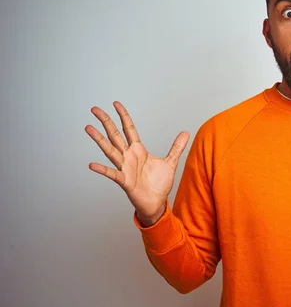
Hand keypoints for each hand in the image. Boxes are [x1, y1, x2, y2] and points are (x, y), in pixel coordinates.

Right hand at [85, 102, 189, 225]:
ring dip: (99, 140)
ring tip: (88, 128)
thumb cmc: (159, 184)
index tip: (115, 104)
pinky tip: (92, 164)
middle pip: (115, 135)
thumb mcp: (170, 162)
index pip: (129, 129)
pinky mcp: (125, 181)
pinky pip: (112, 174)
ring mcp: (125, 168)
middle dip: (106, 122)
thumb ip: (177, 147)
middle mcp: (129, 157)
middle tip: (95, 109)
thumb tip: (186, 133)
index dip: (123, 116)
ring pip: (110, 150)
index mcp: (138, 150)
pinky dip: (102, 170)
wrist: (157, 203)